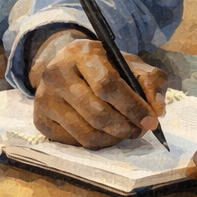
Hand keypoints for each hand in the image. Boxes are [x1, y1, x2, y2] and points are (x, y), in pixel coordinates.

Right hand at [28, 29, 167, 148]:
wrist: (64, 66)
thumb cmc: (103, 65)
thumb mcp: (129, 63)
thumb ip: (150, 80)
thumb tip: (157, 110)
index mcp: (80, 54)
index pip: (107, 84)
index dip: (133, 106)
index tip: (151, 120)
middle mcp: (56, 74)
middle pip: (97, 113)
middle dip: (125, 127)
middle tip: (139, 130)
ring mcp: (44, 98)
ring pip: (87, 134)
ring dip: (113, 139)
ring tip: (124, 131)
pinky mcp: (40, 120)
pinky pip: (75, 143)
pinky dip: (96, 142)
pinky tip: (103, 131)